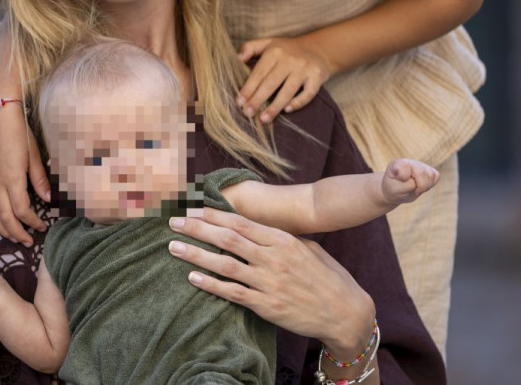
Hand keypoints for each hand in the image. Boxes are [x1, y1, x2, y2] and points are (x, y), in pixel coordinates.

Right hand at [0, 106, 50, 246]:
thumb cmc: (19, 133)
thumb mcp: (34, 155)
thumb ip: (40, 179)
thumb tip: (48, 200)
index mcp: (12, 178)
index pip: (22, 210)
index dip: (32, 222)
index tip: (42, 226)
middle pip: (4, 217)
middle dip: (17, 233)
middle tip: (29, 241)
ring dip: (1, 229)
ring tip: (13, 236)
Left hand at [167, 208, 374, 358]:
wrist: (347, 313)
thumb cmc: (328, 277)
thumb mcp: (307, 247)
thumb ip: (281, 237)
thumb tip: (258, 225)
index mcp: (283, 239)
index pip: (240, 222)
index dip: (214, 213)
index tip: (193, 206)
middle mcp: (273, 258)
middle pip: (227, 238)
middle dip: (197, 227)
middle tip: (173, 221)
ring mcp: (269, 283)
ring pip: (225, 264)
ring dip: (196, 254)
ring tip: (174, 246)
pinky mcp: (267, 306)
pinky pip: (233, 293)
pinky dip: (211, 285)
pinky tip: (192, 278)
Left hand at [236, 37, 330, 122]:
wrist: (318, 48)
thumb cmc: (286, 50)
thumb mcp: (268, 43)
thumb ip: (250, 47)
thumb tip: (238, 58)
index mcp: (275, 51)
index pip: (259, 72)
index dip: (248, 88)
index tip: (239, 102)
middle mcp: (290, 59)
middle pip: (271, 83)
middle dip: (257, 100)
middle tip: (247, 113)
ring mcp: (304, 68)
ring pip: (288, 91)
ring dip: (274, 107)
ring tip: (263, 118)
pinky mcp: (317, 76)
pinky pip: (307, 93)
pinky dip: (297, 103)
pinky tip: (286, 110)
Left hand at [382, 158, 439, 203]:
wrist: (395, 192)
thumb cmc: (394, 189)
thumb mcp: (397, 189)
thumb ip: (410, 184)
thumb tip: (424, 178)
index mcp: (398, 163)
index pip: (407, 168)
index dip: (404, 178)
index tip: (399, 180)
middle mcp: (410, 161)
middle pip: (422, 173)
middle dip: (420, 186)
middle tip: (413, 190)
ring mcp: (420, 165)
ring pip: (432, 174)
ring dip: (426, 186)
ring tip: (417, 188)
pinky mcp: (428, 170)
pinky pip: (436, 176)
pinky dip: (431, 184)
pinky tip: (422, 186)